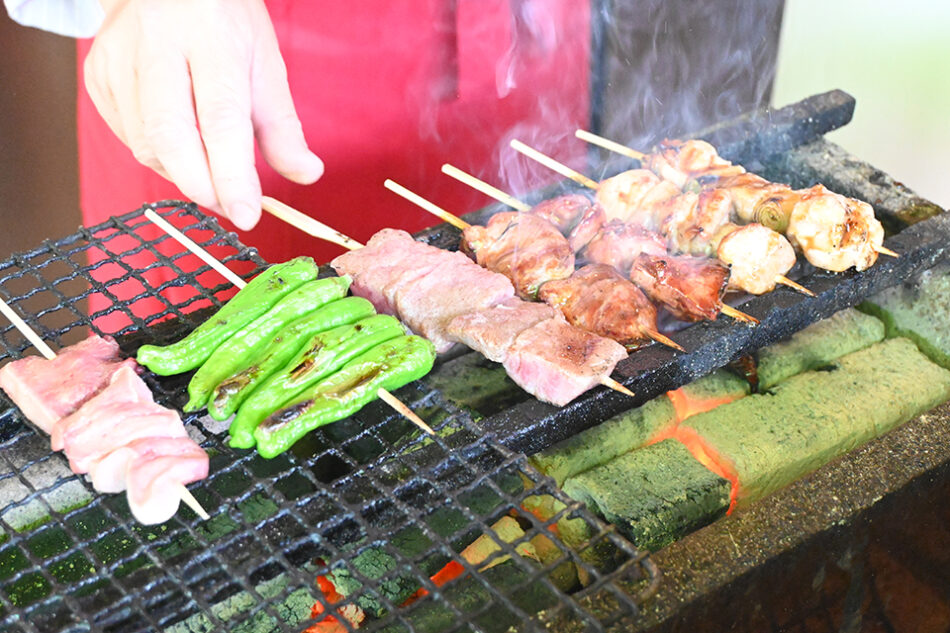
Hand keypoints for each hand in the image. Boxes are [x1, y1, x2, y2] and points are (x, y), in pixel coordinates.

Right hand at [84, 0, 323, 229]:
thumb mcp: (266, 63)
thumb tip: (306, 175)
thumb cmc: (224, 24)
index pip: (220, 118)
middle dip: (202, 185)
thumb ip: (283, 126)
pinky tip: (181, 141)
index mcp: (211, 37)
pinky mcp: (98, 75)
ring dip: (183, 173)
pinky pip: (128, 137)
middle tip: (229, 205)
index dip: (232, 175)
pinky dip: (160, 155)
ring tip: (210, 166)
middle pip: (170, 135)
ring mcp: (118, 59)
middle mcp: (157, 43)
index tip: (247, 214)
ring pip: (145, 145)